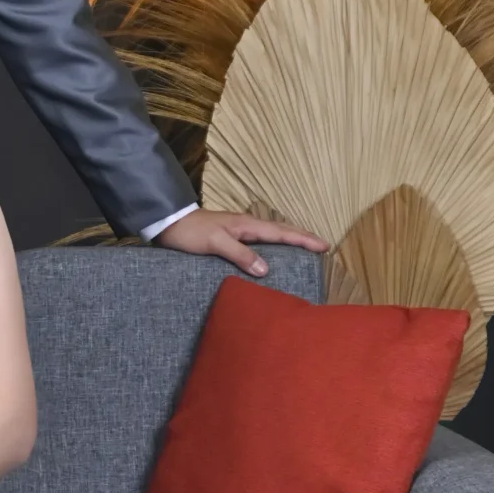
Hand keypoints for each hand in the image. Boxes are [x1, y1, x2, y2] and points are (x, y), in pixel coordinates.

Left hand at [155, 209, 327, 278]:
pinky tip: (274, 252)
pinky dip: (274, 243)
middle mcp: (247, 225)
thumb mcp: (215, 243)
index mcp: (247, 225)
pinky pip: (261, 239)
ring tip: (305, 247)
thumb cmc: (191, 233)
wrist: (170, 223)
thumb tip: (265, 269)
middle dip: (303, 236)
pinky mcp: (232, 235)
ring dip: (291, 238)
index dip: (304, 239)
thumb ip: (240, 255)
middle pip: (282, 230)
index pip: (282, 232)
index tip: (324, 246)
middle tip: (322, 246)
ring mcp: (240, 229)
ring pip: (272, 233)